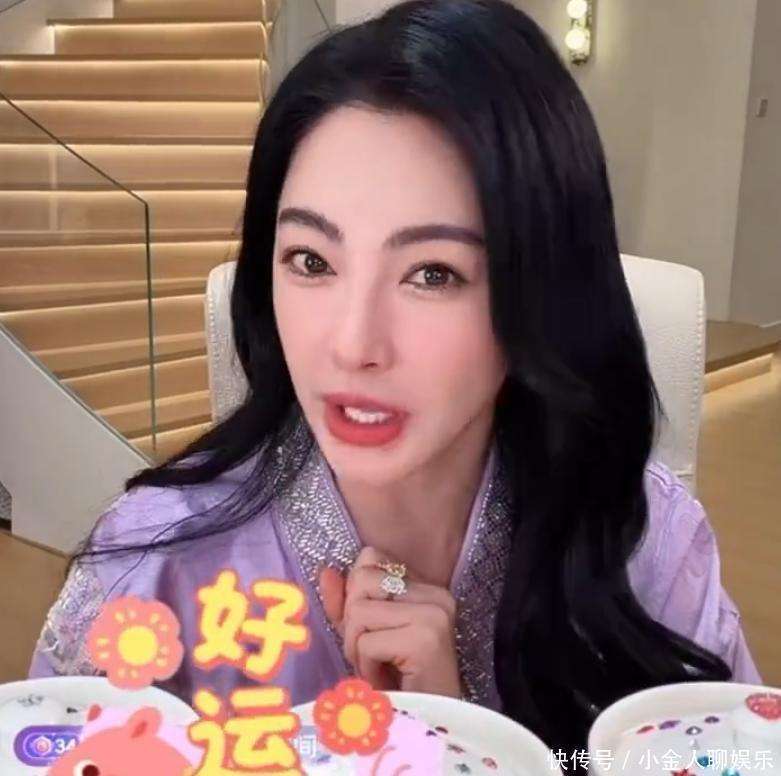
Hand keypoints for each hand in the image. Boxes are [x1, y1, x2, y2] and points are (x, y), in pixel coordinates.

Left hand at [318, 547, 461, 696]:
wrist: (426, 728)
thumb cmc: (396, 682)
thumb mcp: (364, 634)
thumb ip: (345, 602)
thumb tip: (325, 571)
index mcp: (428, 587)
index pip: (370, 558)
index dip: (356, 594)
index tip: (373, 628)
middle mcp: (436, 594)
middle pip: (361, 581)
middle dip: (353, 623)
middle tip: (374, 654)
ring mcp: (433, 615)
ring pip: (359, 612)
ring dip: (357, 648)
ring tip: (379, 668)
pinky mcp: (424, 639)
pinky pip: (366, 642)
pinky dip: (366, 667)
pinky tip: (386, 681)